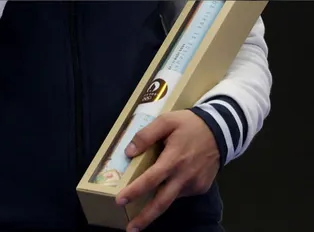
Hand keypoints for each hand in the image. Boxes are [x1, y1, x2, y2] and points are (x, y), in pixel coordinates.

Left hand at [114, 110, 220, 230]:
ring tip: (142, 204)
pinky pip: (181, 192)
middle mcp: (184, 176)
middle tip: (131, 229)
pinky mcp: (201, 188)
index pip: (151, 180)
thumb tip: (129, 152)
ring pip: (171, 198)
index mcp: (174, 160)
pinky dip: (170, 191)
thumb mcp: (166, 121)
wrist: (222, 131)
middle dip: (146, 217)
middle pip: (162, 202)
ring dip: (156, 204)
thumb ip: (146, 135)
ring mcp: (194, 184)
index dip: (135, 191)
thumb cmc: (189, 124)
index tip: (120, 201)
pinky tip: (167, 182)